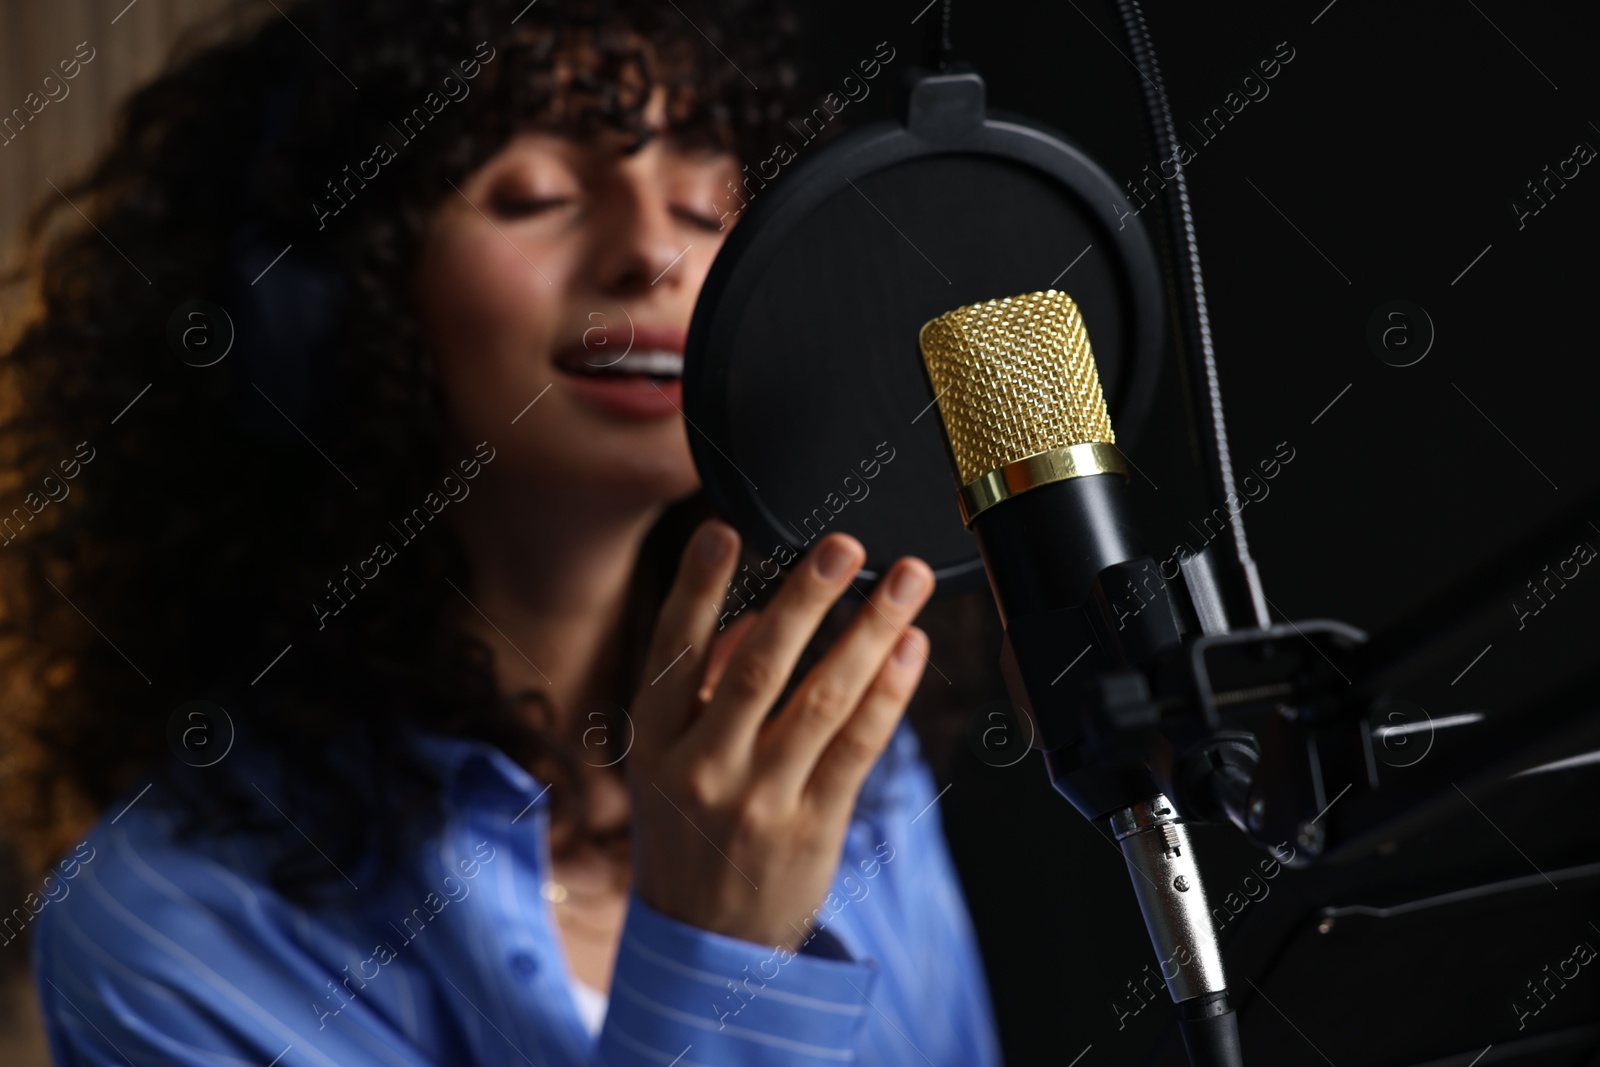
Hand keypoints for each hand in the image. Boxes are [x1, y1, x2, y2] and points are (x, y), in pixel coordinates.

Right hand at [627, 518, 932, 950]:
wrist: (706, 942)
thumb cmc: (689, 828)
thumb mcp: (668, 758)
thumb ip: (704, 685)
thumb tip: (754, 613)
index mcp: (654, 739)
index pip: (674, 648)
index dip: (697, 586)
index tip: (723, 528)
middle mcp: (701, 767)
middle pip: (759, 668)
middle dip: (805, 599)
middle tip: (843, 543)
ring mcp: (759, 801)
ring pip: (822, 701)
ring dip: (869, 632)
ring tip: (905, 581)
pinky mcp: (812, 826)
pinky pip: (859, 748)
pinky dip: (889, 694)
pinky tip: (910, 649)